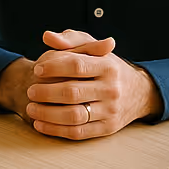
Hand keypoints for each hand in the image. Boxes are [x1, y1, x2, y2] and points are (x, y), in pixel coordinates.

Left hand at [22, 29, 162, 139]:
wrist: (138, 92)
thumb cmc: (106, 66)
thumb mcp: (93, 47)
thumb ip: (70, 40)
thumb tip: (48, 37)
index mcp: (108, 66)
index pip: (76, 65)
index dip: (53, 67)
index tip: (37, 69)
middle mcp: (111, 89)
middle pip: (72, 93)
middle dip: (46, 93)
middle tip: (30, 91)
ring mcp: (110, 111)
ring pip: (73, 116)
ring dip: (47, 114)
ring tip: (31, 108)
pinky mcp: (107, 128)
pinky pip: (78, 132)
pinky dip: (56, 130)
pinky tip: (40, 124)